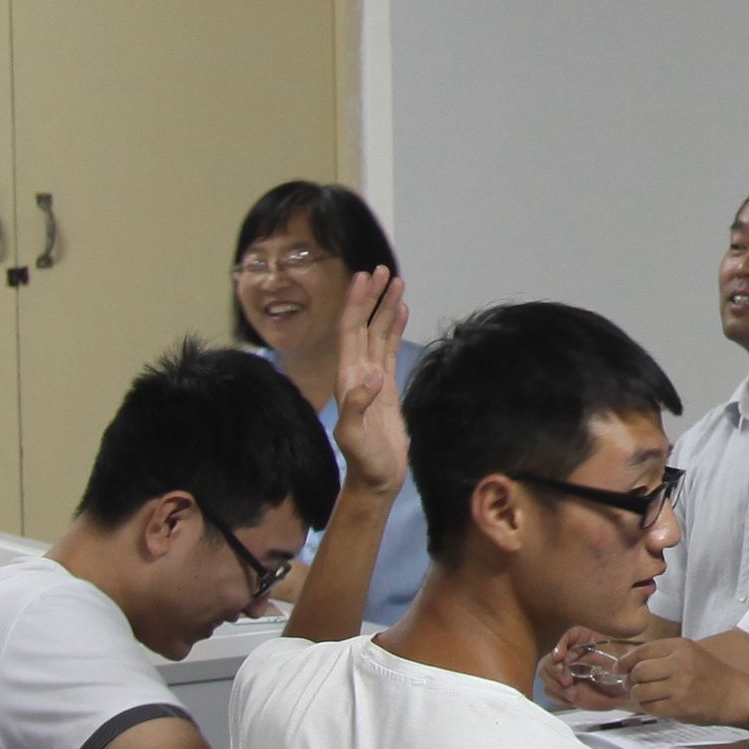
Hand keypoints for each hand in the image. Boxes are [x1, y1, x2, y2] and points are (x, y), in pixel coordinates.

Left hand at [329, 267, 410, 496]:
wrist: (376, 478)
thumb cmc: (365, 460)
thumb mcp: (354, 436)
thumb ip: (357, 406)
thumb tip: (373, 376)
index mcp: (347, 377)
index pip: (350, 331)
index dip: (355, 304)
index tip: (363, 279)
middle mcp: (357, 371)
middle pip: (363, 324)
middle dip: (371, 296)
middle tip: (382, 270)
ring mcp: (372, 377)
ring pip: (377, 332)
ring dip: (384, 307)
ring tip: (396, 282)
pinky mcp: (387, 386)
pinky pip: (388, 348)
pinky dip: (394, 327)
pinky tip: (401, 311)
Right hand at [543, 625, 629, 704]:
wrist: (623, 692)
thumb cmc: (619, 671)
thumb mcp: (609, 659)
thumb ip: (587, 656)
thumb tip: (566, 659)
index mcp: (584, 640)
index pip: (568, 638)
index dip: (561, 646)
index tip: (561, 658)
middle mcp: (569, 653)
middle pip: (549, 657)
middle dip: (555, 670)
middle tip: (567, 681)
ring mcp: (563, 671)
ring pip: (545, 673)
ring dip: (555, 684)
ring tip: (572, 693)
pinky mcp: (562, 688)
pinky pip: (550, 691)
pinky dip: (558, 695)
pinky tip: (571, 697)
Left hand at [621, 638, 748, 728]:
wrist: (733, 694)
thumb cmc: (710, 673)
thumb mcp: (688, 653)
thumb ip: (661, 655)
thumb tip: (628, 663)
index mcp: (680, 647)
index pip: (642, 651)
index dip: (625, 661)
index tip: (619, 667)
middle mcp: (678, 664)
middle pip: (639, 671)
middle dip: (630, 679)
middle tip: (632, 684)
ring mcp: (679, 687)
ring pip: (641, 691)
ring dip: (637, 695)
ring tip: (643, 695)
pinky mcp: (679, 706)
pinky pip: (650, 707)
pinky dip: (646, 707)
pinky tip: (653, 704)